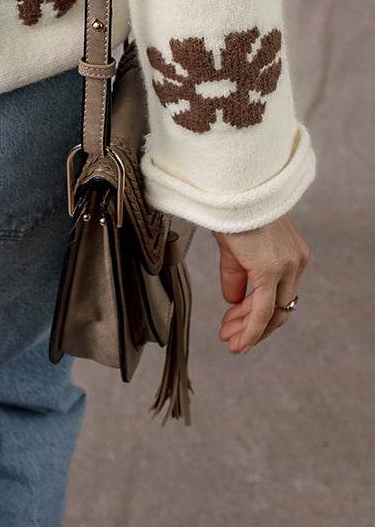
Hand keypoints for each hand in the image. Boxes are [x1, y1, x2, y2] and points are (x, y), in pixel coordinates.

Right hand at [213, 213, 309, 352]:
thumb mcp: (236, 246)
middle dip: (254, 327)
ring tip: (231, 340)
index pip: (280, 295)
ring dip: (250, 330)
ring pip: (272, 312)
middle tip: (233, 338)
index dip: (258, 315)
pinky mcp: (271, 269)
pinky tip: (240, 340)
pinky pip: (263, 309)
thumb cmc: (232, 207)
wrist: (230, 185)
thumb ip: (238, 275)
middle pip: (281, 308)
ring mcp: (286, 266)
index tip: (237, 324)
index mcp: (292, 254)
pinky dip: (252, 328)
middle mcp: (296, 261)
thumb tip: (235, 301)